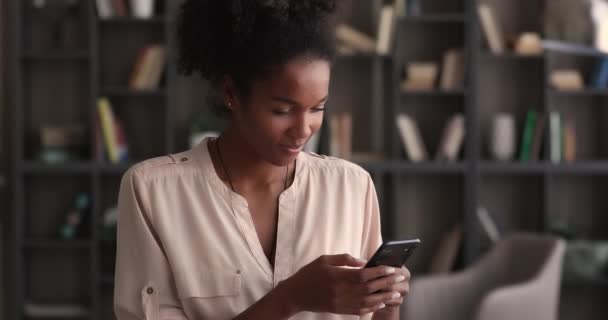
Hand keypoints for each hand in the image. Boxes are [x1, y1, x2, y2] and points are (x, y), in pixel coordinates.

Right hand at [281, 254, 403, 315]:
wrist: (295, 295)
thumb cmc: (309, 274)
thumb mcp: (324, 259)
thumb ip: (344, 259)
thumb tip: (364, 261)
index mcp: (337, 276)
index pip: (363, 275)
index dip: (379, 272)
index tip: (391, 268)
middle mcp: (340, 291)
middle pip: (369, 288)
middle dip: (387, 283)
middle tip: (400, 278)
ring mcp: (340, 302)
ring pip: (368, 301)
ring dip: (384, 297)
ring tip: (396, 292)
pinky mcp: (339, 310)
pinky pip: (360, 310)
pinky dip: (373, 307)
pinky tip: (381, 303)